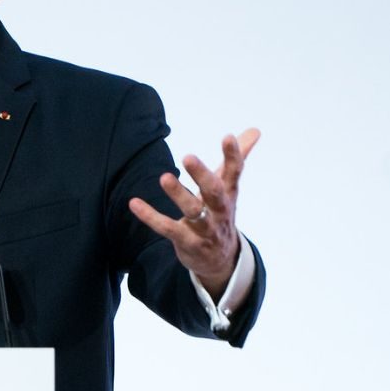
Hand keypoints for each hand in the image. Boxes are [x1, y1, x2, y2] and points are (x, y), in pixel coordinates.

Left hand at [128, 128, 259, 299]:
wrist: (221, 260)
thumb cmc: (220, 213)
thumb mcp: (229, 187)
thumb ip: (237, 158)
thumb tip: (254, 130)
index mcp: (229, 194)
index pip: (234, 173)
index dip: (233, 156)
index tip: (228, 137)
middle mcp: (219, 211)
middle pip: (213, 192)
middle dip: (202, 175)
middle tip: (187, 156)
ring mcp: (204, 228)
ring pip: (192, 211)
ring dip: (178, 194)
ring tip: (164, 177)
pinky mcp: (186, 242)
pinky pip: (167, 228)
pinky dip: (150, 217)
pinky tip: (134, 203)